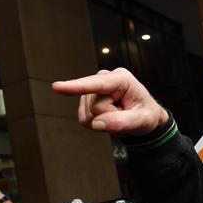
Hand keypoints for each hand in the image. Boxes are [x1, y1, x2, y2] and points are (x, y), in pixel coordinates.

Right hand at [52, 68, 168, 135]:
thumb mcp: (143, 121)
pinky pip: (85, 119)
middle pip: (95, 108)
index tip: (56, 87)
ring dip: (105, 122)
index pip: (97, 85)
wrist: (144, 116)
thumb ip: (122, 122)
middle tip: (125, 115)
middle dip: (110, 118)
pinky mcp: (87, 99)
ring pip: (88, 115)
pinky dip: (98, 124)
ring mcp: (93, 89)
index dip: (77, 86)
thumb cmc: (146, 114)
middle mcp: (104, 79)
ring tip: (118, 116)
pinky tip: (109, 118)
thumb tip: (96, 123)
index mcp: (121, 79)